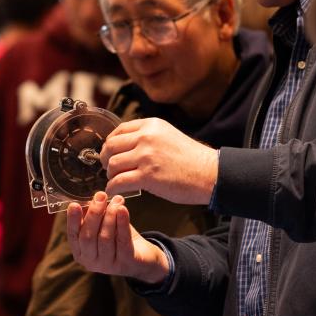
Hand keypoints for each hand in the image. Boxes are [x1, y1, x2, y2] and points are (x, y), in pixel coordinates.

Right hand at [68, 192, 168, 285]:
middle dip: (93, 214)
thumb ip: (93, 216)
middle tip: (100, 196)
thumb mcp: (102, 226)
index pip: (73, 235)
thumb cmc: (118, 238)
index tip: (74, 204)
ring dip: (110, 216)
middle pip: (87, 237)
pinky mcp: (125, 263)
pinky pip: (122, 240)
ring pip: (104, 238)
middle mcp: (91, 262)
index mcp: (80, 252)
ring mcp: (108, 265)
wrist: (142, 256)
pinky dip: (122, 223)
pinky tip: (123, 209)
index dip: (72, 220)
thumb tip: (89, 199)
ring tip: (116, 201)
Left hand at [101, 118, 217, 204]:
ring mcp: (146, 156)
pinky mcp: (147, 176)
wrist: (209, 173)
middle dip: (106, 159)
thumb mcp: (168, 136)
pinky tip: (116, 190)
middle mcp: (147, 137)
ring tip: (116, 180)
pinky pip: (119, 181)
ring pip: (112, 164)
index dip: (110, 143)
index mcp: (151, 125)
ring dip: (110, 174)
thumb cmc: (191, 159)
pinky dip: (113, 187)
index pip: (119, 130)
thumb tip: (125, 146)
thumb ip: (148, 137)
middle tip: (109, 168)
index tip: (111, 153)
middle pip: (111, 146)